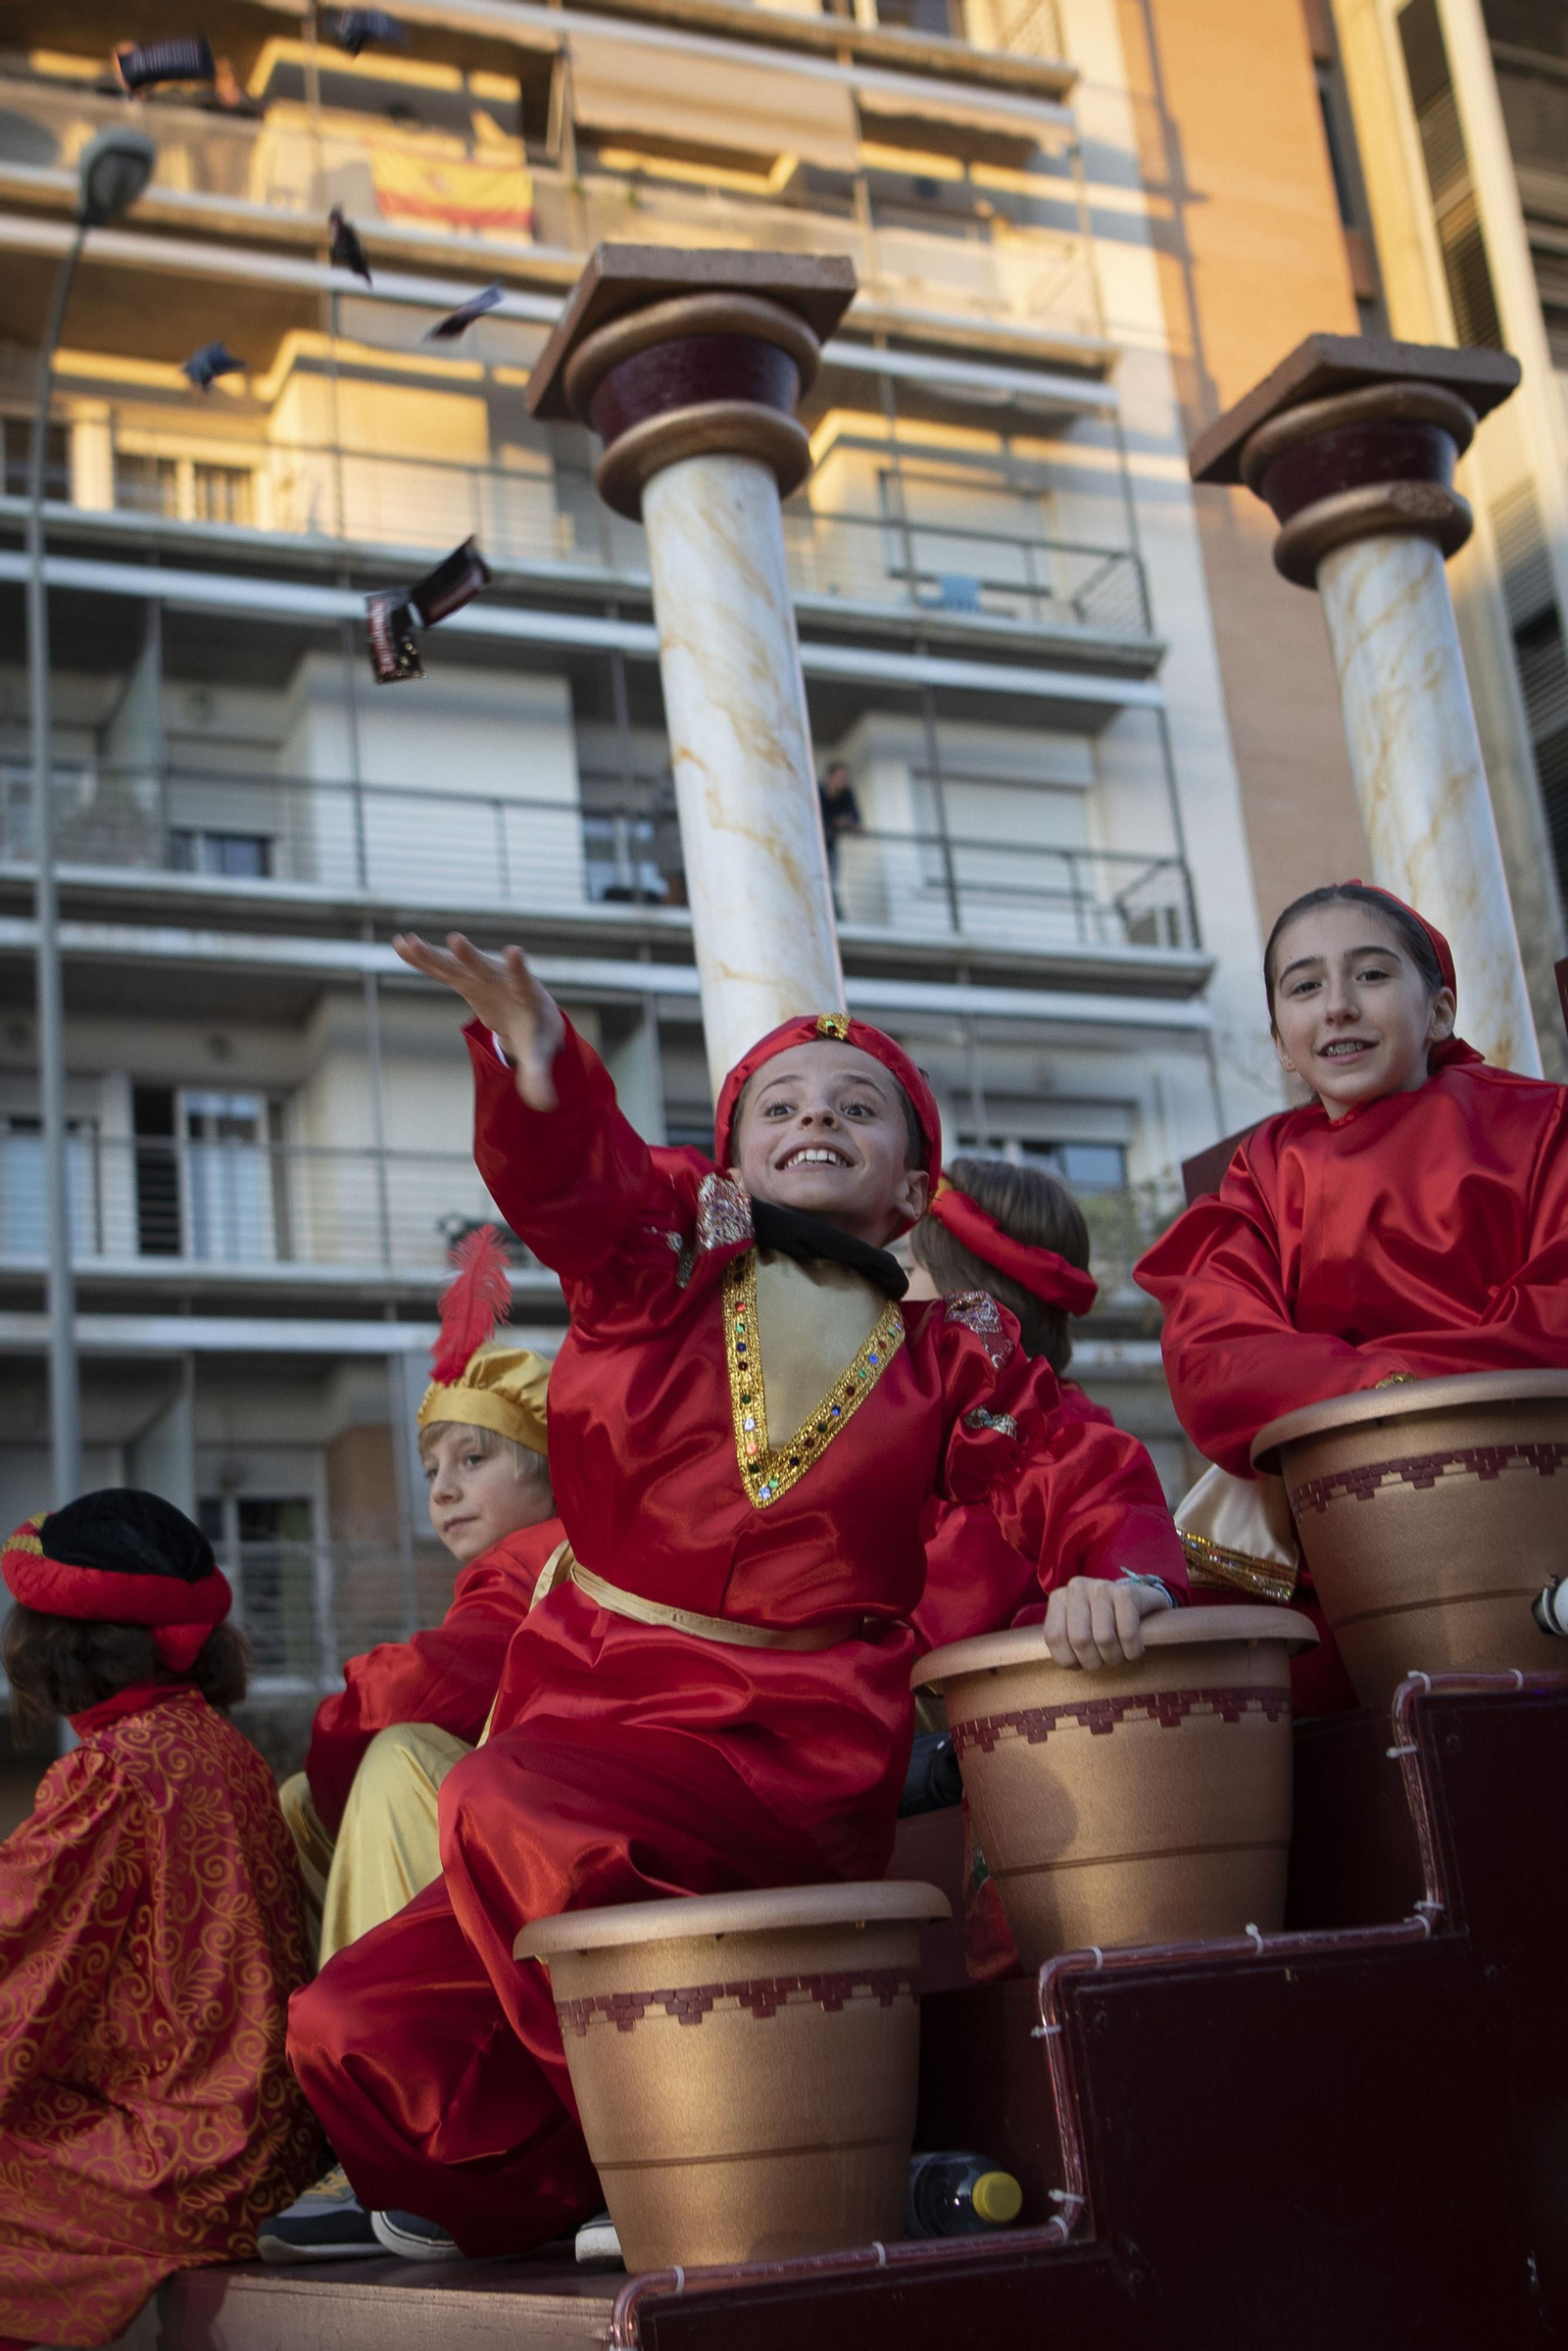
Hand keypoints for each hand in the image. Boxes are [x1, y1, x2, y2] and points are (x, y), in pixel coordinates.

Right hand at [392, 932, 564, 1110]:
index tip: (514, 952)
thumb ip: (540, 1076)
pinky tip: (400, 945)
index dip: (518, 968)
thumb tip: (546, 1105)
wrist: (532, 1015)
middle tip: (457, 940)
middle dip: (470, 956)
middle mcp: (502, 979)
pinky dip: (422, 959)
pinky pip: (441, 968)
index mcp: (525, 995)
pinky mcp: (465, 979)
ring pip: (455, 964)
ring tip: (409, 942)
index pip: (523, 980)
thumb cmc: (538, 1034)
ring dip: (433, 955)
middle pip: (485, 966)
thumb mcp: (540, 1054)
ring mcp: (481, 977)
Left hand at [1043, 1576, 1170, 1670]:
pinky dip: (1132, 1651)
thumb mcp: (1076, 1630)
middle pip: (1080, 1640)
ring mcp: (1101, 1587)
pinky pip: (1127, 1634)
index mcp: (1059, 1598)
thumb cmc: (1102, 1623)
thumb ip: (1064, 1643)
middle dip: (1093, 1661)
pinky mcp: (1126, 1593)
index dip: (1069, 1660)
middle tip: (1103, 1661)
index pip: (1055, 1637)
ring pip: (1104, 1638)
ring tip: (1118, 1655)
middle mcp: (1077, 1588)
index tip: (1081, 1663)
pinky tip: (1133, 1649)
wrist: (1138, 1603)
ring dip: (1114, 1657)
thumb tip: (1064, 1662)